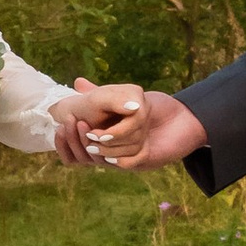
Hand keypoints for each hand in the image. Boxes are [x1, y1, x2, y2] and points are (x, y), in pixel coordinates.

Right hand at [54, 84, 206, 171]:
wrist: (187, 117)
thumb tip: (77, 82)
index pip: (76, 153)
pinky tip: (108, 141)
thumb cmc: (157, 108)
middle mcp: (116, 156)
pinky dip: (118, 155)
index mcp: (107, 145)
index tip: (58, 125)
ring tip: (91, 130)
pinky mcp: (146, 162)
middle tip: (71, 123)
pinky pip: (127, 163)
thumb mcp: (124, 98)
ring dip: (97, 145)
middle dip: (76, 142)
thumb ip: (101, 94)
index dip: (65, 143)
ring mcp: (130, 160)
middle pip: (87, 159)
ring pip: (106, 160)